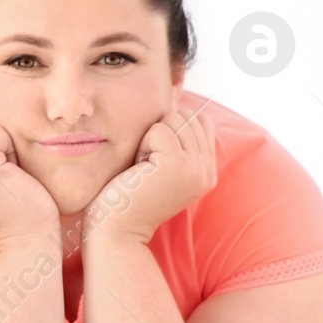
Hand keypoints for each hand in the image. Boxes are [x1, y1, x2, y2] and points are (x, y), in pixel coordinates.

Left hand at [88, 107, 216, 245]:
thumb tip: (175, 91)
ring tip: (142, 169)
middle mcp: (207, 170)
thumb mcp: (157, 164)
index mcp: (206, 170)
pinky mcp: (178, 165)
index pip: (199, 119)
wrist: (115, 231)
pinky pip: (158, 129)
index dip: (169, 128)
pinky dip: (142, 145)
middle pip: (186, 115)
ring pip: (173, 119)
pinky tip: (138, 171)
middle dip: (158, 133)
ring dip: (148, 139)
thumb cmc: (125, 196)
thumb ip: (174, 137)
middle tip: (145, 167)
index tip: (153, 159)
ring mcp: (196, 168)